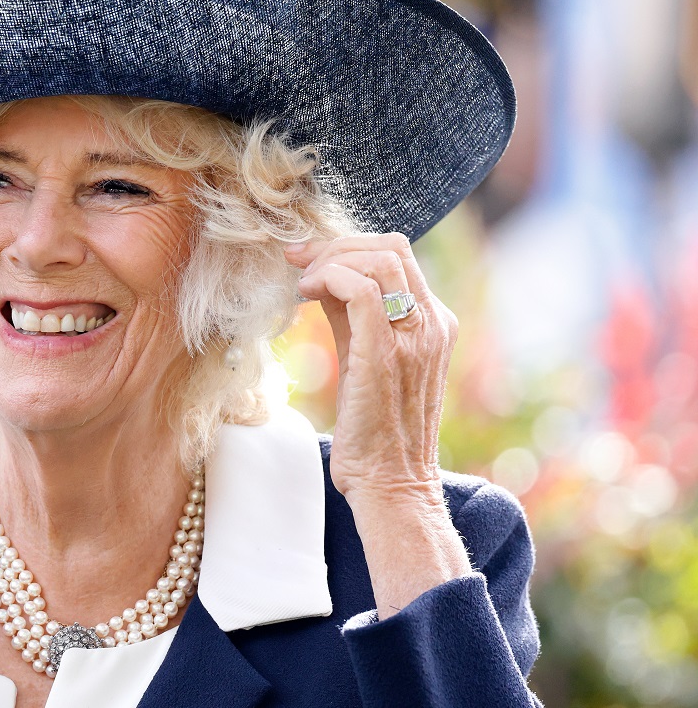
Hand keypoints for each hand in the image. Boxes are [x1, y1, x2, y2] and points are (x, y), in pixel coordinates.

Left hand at [285, 233, 457, 505]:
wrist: (391, 484)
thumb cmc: (373, 431)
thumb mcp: (366, 360)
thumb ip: (352, 318)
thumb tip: (321, 281)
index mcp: (433, 323)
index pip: (396, 256)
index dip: (348, 247)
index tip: (306, 259)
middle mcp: (432, 324)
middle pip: (391, 247)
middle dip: (336, 245)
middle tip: (297, 261)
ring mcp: (415, 337)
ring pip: (380, 259)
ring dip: (330, 259)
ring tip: (301, 282)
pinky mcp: (387, 351)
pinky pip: (362, 289)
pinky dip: (329, 278)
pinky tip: (306, 294)